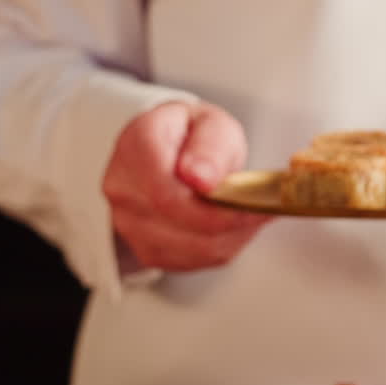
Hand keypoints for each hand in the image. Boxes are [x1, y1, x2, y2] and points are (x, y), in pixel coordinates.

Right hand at [102, 101, 268, 271]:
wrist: (170, 152)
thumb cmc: (193, 137)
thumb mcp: (212, 124)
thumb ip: (210, 146)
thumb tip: (201, 178)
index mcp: (137, 146)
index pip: (165, 191)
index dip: (209, 204)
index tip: (246, 201)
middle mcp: (123, 188)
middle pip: (181, 223)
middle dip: (229, 219)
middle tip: (262, 207)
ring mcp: (129, 223)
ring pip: (193, 248)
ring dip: (231, 235)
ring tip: (249, 213)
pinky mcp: (146, 250)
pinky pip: (195, 260)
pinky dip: (222, 246)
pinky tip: (231, 226)